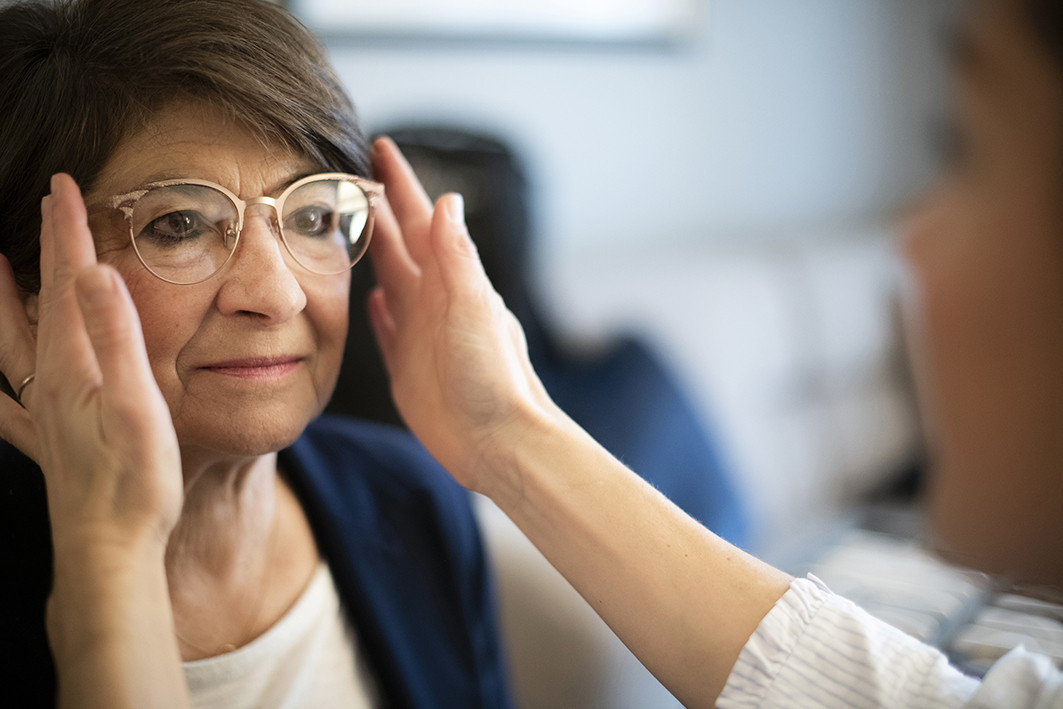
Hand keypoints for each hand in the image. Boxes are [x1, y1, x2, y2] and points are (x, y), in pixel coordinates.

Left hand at [0, 174, 181, 554]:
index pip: (68, 281)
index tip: (66, 186)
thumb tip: (95, 274)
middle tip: (45, 207)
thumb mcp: (138, 405)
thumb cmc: (133, 484)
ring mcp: (43, 410)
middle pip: (38, 301)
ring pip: (14, 340)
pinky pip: (10, 393)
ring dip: (9, 299)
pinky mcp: (48, 437)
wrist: (108, 550)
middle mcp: (49, 382)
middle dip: (42, 249)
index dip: (67, 231)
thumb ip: (116, 338)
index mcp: (73, 366)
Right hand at [367, 138, 556, 495]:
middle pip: (400, 243)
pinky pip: (388, 329)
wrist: (498, 441)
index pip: (420, 218)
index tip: (378, 147)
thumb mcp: (473, 307)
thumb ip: (456, 256)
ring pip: (390, 281)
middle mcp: (434, 302)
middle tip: (349, 177)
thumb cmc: (492, 376)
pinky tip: (371, 298)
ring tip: (351, 229)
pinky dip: (379, 310)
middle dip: (379, 209)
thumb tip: (446, 200)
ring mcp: (421, 334)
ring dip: (375, 252)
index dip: (398, 184)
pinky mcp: (408, 368)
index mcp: (451, 281)